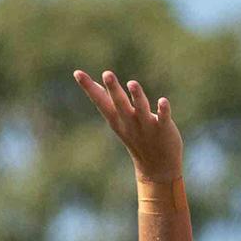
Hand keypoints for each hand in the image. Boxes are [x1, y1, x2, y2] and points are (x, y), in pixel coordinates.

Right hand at [72, 70, 185, 188]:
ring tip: (132, 83)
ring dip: (137, 96)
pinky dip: (163, 110)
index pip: (100, 101)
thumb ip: (108, 102)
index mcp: (117, 119)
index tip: (77, 72)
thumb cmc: (137, 137)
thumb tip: (95, 84)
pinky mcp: (163, 129)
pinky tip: (163, 101)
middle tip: (106, 73)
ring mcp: (146, 126)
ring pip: (141, 109)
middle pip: (119, 103)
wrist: (157, 167)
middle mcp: (129, 122)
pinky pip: (163, 118)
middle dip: (113, 89)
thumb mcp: (118, 121)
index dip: (89, 87)